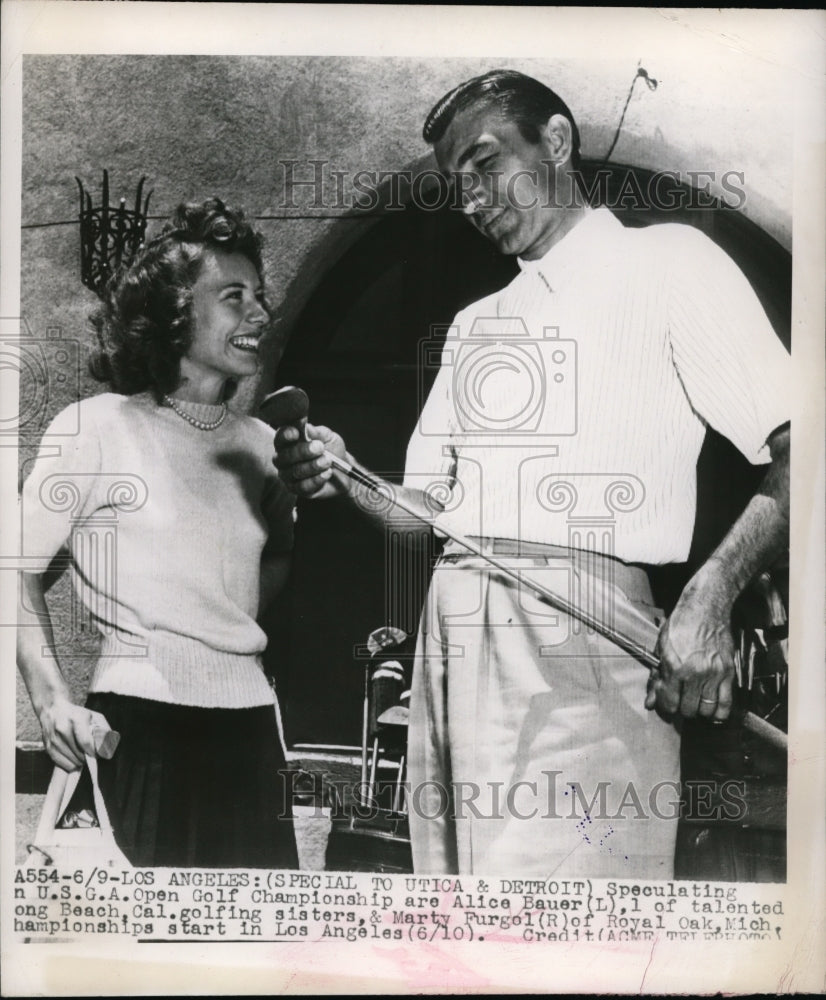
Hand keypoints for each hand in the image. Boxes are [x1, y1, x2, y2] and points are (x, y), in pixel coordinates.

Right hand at [37, 698, 112, 771]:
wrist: (52, 709)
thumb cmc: (76, 714)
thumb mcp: (94, 716)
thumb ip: (104, 729)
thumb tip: (107, 747)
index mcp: (76, 719)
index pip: (86, 742)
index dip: (93, 752)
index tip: (97, 754)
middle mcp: (63, 729)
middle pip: (79, 754)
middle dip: (88, 757)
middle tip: (90, 754)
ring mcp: (54, 739)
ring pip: (71, 761)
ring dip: (79, 761)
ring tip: (82, 755)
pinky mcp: (48, 746)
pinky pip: (62, 764)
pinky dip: (70, 764)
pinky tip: (73, 757)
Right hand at [273, 423, 347, 498]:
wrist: (344, 471)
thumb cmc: (331, 450)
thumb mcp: (327, 437)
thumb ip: (316, 432)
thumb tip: (304, 425)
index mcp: (288, 442)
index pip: (280, 438)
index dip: (285, 435)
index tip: (296, 433)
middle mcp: (283, 459)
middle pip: (284, 457)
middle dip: (302, 451)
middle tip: (320, 448)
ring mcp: (288, 476)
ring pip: (294, 472)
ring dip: (313, 466)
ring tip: (328, 461)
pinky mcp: (297, 490)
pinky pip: (303, 486)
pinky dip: (317, 479)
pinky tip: (327, 473)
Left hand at [645, 571, 735, 720]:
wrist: (705, 608)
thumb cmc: (680, 625)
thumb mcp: (661, 649)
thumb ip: (656, 678)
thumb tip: (650, 702)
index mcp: (675, 667)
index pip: (670, 702)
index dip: (666, 705)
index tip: (668, 700)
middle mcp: (696, 673)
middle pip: (689, 709)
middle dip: (682, 707)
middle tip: (682, 698)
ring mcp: (714, 673)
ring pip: (708, 710)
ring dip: (700, 709)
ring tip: (696, 700)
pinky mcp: (729, 672)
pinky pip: (727, 703)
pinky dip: (720, 711)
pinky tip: (712, 706)